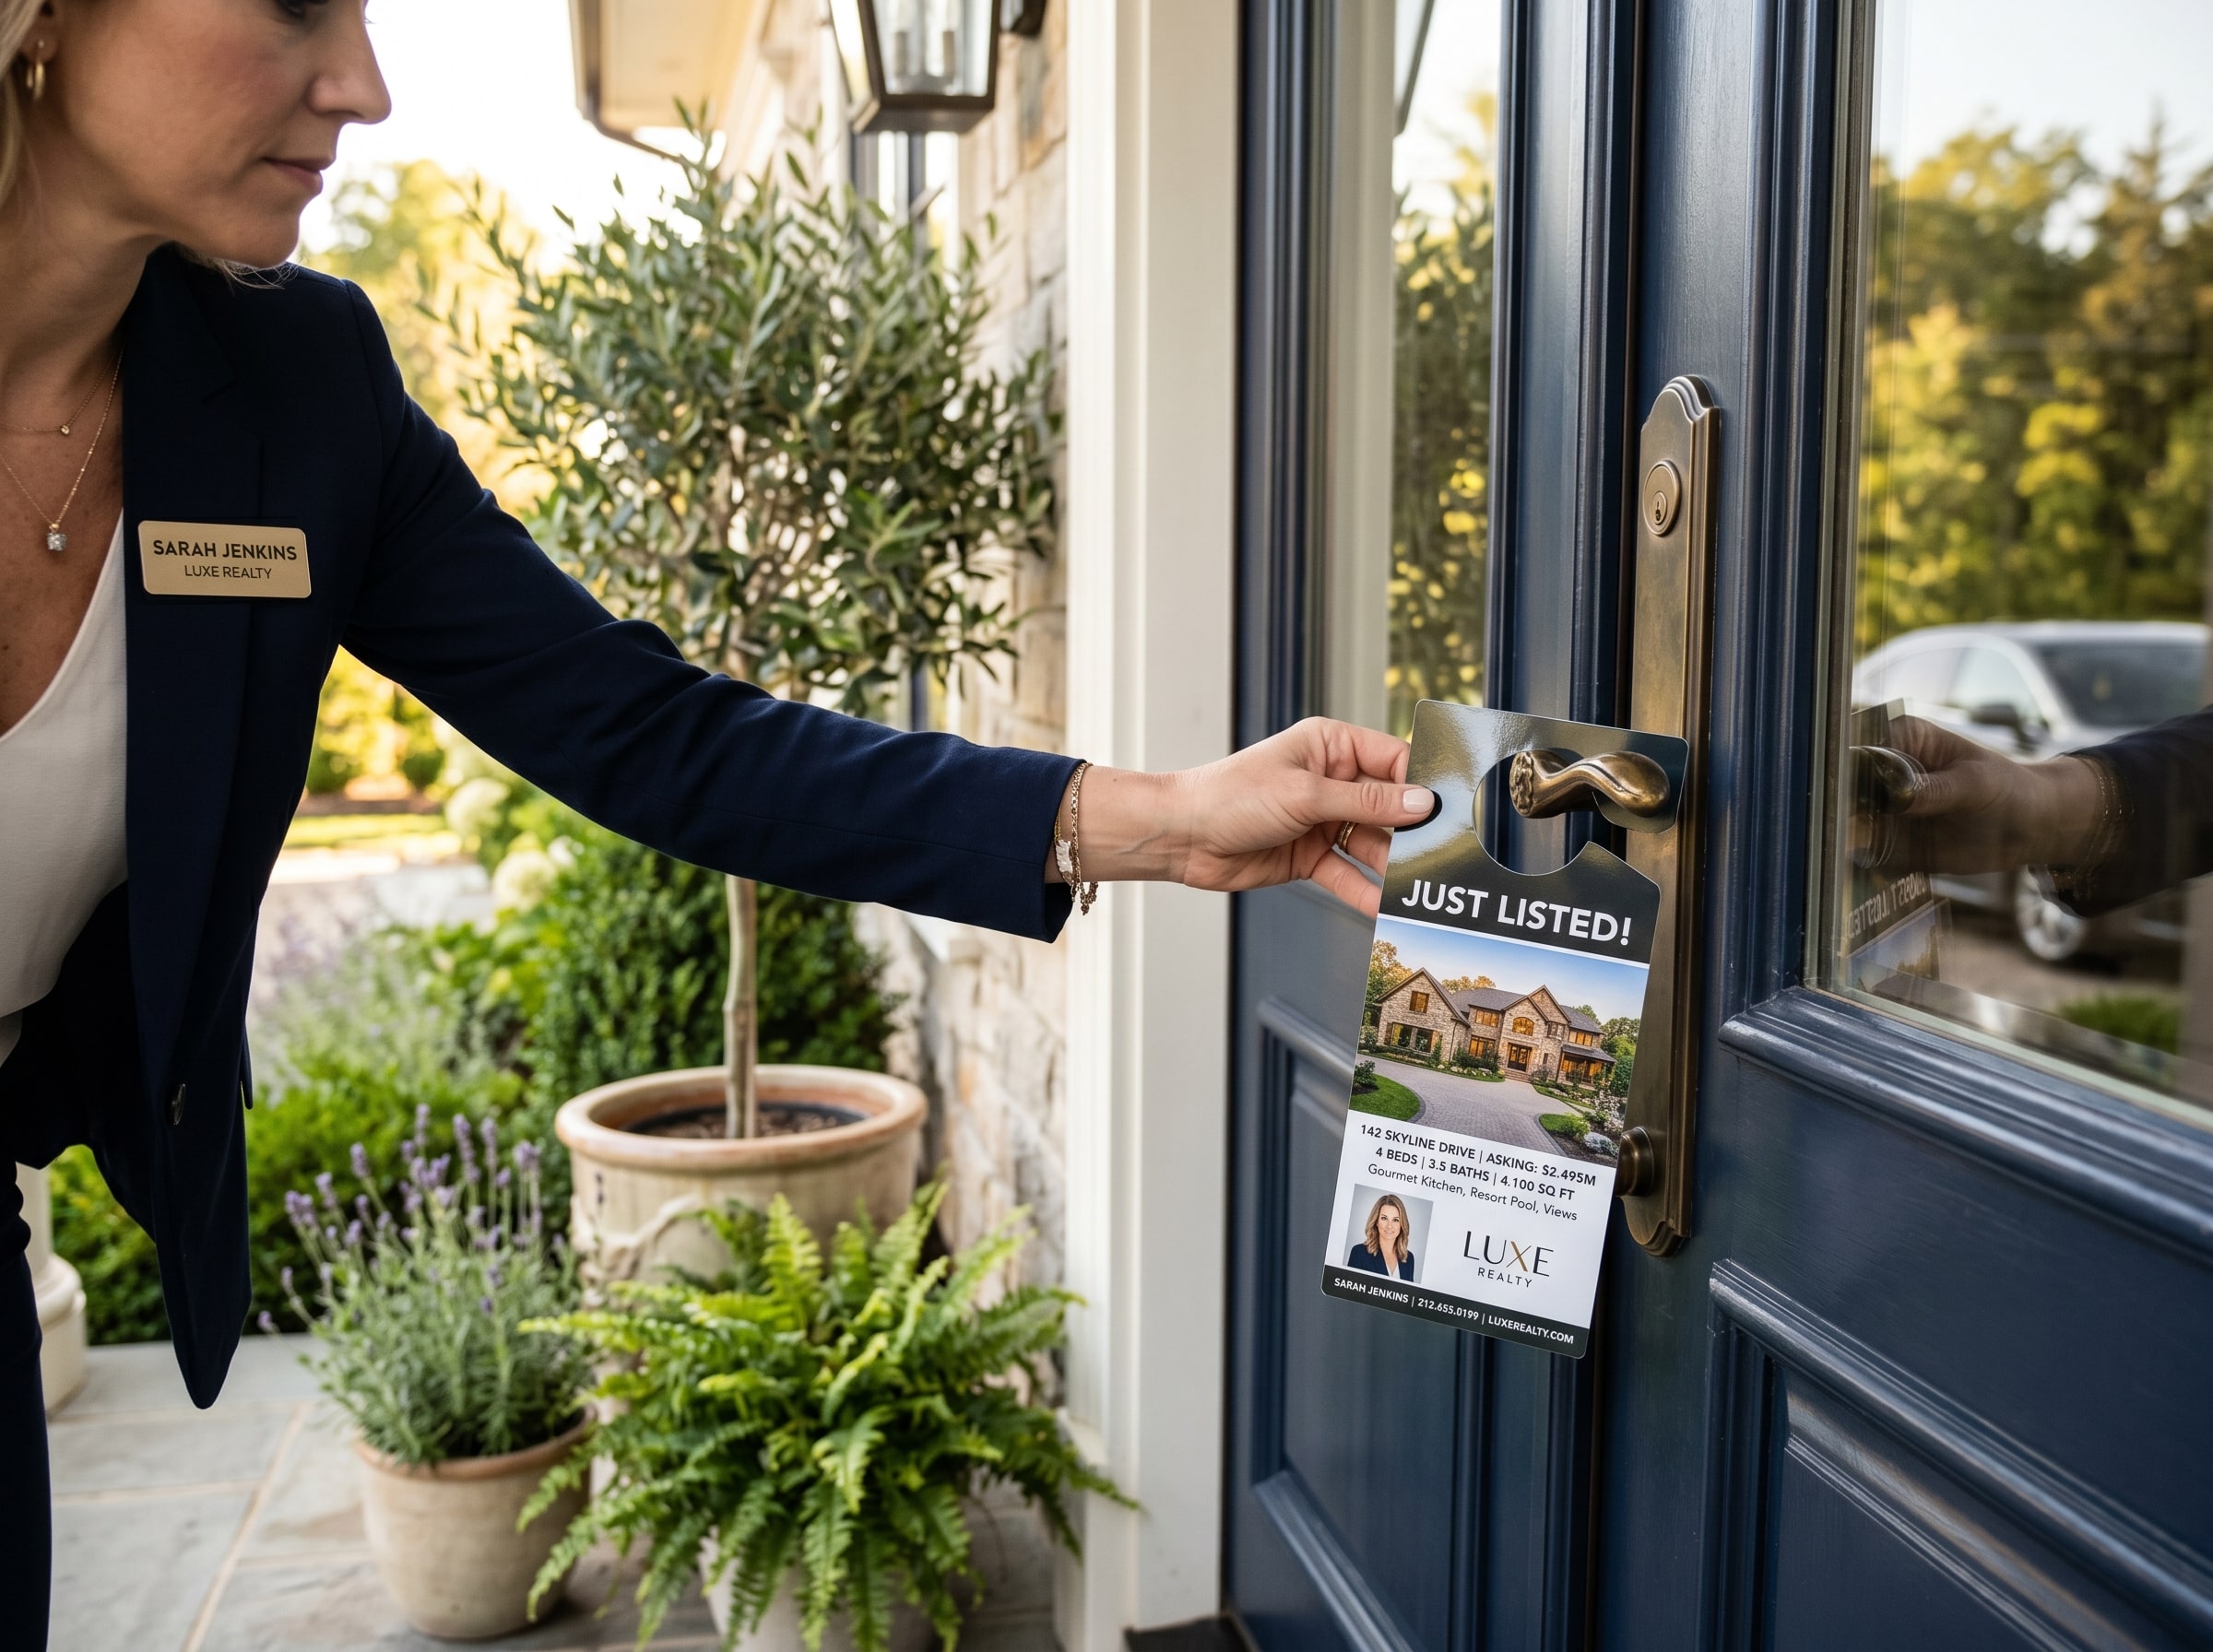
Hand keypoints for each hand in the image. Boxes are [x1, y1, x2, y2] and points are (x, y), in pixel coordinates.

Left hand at [1068, 718, 1432, 916]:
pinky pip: (1348, 873)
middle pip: (1388, 807)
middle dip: (1412, 832)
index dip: (1421, 783)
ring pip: (1372, 845)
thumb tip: (1419, 802)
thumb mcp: (1305, 794)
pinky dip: (1366, 890)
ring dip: (1392, 866)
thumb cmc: (1230, 796)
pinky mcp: (1311, 856)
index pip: (1393, 759)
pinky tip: (1386, 907)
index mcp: (1331, 746)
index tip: (1450, 807)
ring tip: (1419, 886)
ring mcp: (1323, 820)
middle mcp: (1332, 781)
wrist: (1182, 837)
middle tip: (1444, 853)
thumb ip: (1366, 803)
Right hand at [1865, 716, 2103, 872]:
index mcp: (1902, 739)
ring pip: (1849, 820)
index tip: (1842, 786)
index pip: (1861, 745)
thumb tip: (1898, 796)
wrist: (2031, 827)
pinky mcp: (1890, 842)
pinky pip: (1866, 852)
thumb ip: (1937, 789)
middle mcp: (1885, 772)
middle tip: (1842, 822)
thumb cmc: (2008, 788)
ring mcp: (1885, 808)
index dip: (1846, 764)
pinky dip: (1862, 861)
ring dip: (1845, 835)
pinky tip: (1864, 866)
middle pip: (1845, 785)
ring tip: (1848, 847)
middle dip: (1839, 804)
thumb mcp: (1977, 784)